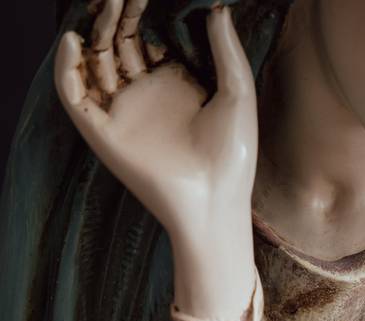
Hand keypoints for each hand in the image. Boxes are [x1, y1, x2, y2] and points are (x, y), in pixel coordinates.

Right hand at [55, 0, 259, 320]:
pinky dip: (68, 68)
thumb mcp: (236, 92)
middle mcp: (148, 95)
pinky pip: (75, 95)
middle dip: (118, 15)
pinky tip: (77, 42)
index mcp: (178, 85)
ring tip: (104, 4)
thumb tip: (217, 7)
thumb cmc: (234, 152)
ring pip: (96, 61)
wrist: (217, 199)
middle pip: (120, 44)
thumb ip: (226, 49)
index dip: (146, 13)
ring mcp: (124, 112)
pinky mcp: (104, 131)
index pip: (152, 39)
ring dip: (95, 32)